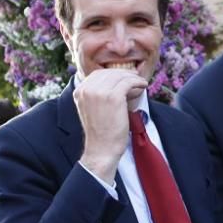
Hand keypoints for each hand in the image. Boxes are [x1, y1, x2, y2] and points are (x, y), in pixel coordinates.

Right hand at [74, 68, 147, 182]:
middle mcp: (86, 89)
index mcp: (79, 91)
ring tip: (141, 83)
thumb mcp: (91, 109)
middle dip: (124, 74)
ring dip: (133, 78)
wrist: (102, 150)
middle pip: (109, 73)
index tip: (125, 77)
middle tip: (136, 78)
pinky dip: (137, 82)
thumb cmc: (101, 133)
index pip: (98, 74)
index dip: (113, 74)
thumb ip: (96, 94)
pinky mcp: (113, 96)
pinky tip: (143, 86)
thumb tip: (115, 80)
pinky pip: (128, 82)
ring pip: (120, 76)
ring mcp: (99, 92)